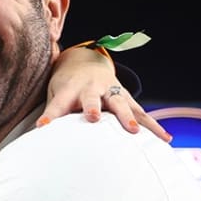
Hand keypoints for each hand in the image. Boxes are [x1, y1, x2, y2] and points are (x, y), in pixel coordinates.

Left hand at [40, 44, 170, 140]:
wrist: (85, 61)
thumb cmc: (65, 86)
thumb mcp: (55, 95)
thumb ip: (51, 114)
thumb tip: (35, 139)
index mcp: (69, 90)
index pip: (57, 104)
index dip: (50, 115)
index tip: (43, 126)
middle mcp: (91, 89)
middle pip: (91, 99)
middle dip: (92, 108)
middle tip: (93, 118)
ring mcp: (111, 92)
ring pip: (121, 105)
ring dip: (127, 117)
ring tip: (134, 132)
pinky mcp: (126, 98)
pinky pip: (141, 113)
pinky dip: (153, 126)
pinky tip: (165, 139)